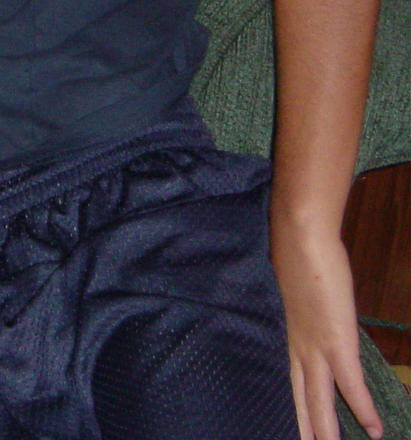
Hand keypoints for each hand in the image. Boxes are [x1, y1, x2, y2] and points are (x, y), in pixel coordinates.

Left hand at [271, 225, 381, 439]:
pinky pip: (351, 383)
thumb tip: (312, 320)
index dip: (289, 406)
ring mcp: (314, 347)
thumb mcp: (296, 295)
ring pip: (318, 399)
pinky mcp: (336, 341)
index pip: (288, 381)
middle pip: (298, 398)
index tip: (289, 428)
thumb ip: (302, 314)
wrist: (300, 238)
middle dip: (301, 426)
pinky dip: (362, 408)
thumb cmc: (297, 259)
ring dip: (324, 429)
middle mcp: (295, 348)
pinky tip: (373, 430)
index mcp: (285, 337)